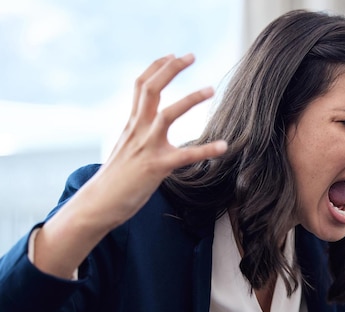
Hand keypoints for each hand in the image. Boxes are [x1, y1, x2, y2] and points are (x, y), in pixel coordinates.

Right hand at [33, 54, 226, 278]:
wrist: (99, 203)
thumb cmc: (115, 179)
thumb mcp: (125, 148)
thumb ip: (137, 134)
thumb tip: (146, 127)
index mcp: (131, 124)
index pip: (141, 86)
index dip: (156, 68)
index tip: (171, 55)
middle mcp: (138, 129)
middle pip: (151, 89)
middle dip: (171, 69)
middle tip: (191, 55)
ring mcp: (147, 147)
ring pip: (168, 114)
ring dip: (190, 99)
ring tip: (211, 89)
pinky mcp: (157, 166)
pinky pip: (186, 155)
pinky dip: (207, 150)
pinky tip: (224, 146)